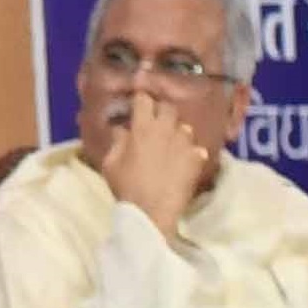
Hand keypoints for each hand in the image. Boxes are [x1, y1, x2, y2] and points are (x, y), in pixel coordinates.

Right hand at [91, 95, 209, 239]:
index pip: (143, 100)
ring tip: (169, 142)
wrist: (153, 210)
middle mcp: (167, 129)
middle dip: (160, 110)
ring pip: (183, 126)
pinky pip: (194, 147)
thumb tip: (121, 129)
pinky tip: (182, 160)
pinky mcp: (197, 157)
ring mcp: (185, 142)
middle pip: (168, 107)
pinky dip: (188, 151)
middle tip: (153, 119)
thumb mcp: (110, 163)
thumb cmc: (126, 185)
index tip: (137, 99)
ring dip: (175, 130)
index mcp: (142, 127)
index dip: (140, 97)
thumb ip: (117, 141)